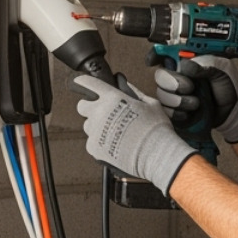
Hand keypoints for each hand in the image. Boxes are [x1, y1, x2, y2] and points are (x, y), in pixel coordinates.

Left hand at [74, 74, 198, 194]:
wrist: (157, 155)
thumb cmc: (156, 129)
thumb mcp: (151, 104)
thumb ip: (134, 92)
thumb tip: (124, 85)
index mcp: (112, 98)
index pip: (88, 83)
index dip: (83, 81)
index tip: (80, 82)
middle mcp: (100, 113)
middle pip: (82, 106)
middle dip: (90, 107)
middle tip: (103, 113)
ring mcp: (95, 131)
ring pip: (88, 126)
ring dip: (97, 127)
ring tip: (114, 133)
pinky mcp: (94, 148)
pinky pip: (92, 142)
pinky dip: (100, 143)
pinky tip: (115, 144)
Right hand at [151, 55, 237, 143]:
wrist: (235, 113)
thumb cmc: (232, 89)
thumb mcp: (224, 69)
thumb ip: (206, 63)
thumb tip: (186, 65)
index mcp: (190, 61)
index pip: (166, 53)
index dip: (156, 54)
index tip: (153, 60)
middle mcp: (181, 76)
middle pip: (160, 74)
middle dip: (173, 82)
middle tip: (190, 87)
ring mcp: (177, 93)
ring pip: (162, 93)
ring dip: (178, 100)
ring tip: (196, 102)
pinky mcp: (177, 109)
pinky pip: (166, 110)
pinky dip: (177, 112)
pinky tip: (190, 113)